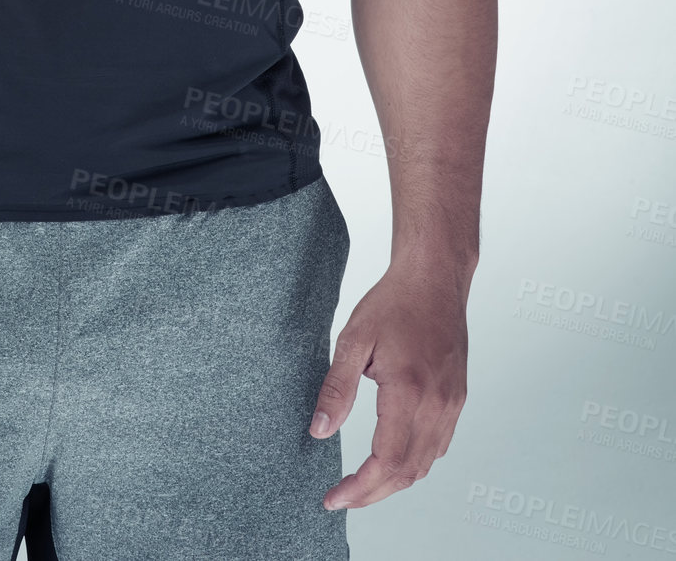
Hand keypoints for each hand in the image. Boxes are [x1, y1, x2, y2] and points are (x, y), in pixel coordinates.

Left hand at [309, 262, 468, 508]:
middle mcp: (437, 405)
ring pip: (426, 464)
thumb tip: (318, 431)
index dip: (360, 489)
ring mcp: (452, 404)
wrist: (434, 277)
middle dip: (373, 494)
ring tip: (363, 484)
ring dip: (394, 482)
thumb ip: (337, 390)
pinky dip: (415, 462)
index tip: (334, 498)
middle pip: (408, 473)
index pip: (387, 462)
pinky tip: (393, 457)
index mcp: (410, 392)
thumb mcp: (353, 340)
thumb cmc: (394, 302)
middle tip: (343, 498)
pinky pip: (438, 445)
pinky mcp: (457, 398)